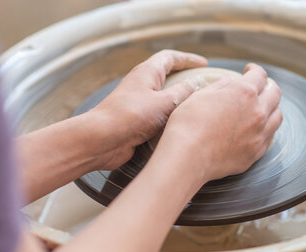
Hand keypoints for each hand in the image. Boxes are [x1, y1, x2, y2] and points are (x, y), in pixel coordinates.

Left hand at [80, 50, 206, 169]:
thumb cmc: (130, 117)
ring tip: (195, 108)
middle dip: (184, 79)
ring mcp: (136, 103)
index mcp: (146, 73)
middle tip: (201, 86)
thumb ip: (184, 93)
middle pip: (166, 76)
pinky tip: (178, 126)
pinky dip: (169, 118)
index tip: (204, 65)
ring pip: (162, 97)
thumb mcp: (165, 103)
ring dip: (177, 101)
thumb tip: (197, 84)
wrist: (101, 140)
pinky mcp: (134, 121)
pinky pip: (156, 115)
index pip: (170, 58)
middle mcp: (140, 85)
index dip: (188, 59)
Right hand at [159, 63, 282, 182]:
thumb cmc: (188, 125)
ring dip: (272, 108)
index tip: (248, 70)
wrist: (188, 158)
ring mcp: (259, 134)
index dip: (254, 70)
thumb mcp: (199, 96)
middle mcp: (257, 112)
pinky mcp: (255, 153)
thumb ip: (218, 87)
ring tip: (262, 108)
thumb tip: (227, 82)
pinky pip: (270, 137)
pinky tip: (257, 128)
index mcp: (244, 92)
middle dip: (268, 86)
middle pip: (275, 93)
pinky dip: (267, 129)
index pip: (259, 75)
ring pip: (277, 116)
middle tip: (259, 87)